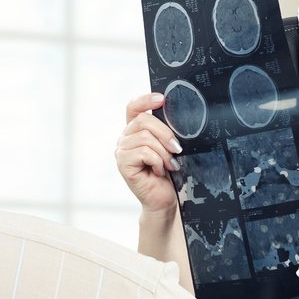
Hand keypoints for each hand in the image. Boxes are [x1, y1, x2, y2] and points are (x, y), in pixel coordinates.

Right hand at [116, 92, 181, 216]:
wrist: (163, 199)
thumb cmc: (168, 174)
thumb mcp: (168, 148)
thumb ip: (165, 132)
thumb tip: (176, 117)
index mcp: (135, 131)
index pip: (133, 107)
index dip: (145, 100)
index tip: (162, 99)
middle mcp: (125, 138)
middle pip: (143, 121)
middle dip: (165, 133)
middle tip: (177, 148)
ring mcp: (122, 151)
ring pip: (146, 138)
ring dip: (163, 153)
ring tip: (170, 165)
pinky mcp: (123, 163)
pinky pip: (144, 152)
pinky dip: (158, 162)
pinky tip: (160, 171)